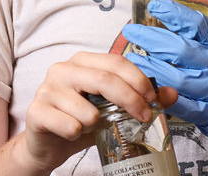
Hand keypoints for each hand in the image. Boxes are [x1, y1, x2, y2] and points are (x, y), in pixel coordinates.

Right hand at [20, 52, 177, 173]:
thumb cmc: (80, 120)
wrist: (47, 144)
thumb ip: (139, 98)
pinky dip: (77, 134)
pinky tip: (72, 133)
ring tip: (91, 126)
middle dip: (130, 100)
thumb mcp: (112, 109)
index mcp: (82, 62)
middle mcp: (62, 69)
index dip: (138, 79)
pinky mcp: (36, 111)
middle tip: (143, 117)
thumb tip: (171, 94)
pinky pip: (70, 125)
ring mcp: (46, 89)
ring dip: (98, 124)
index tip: (153, 99)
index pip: (115, 62)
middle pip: (104, 79)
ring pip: (87, 109)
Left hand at [122, 0, 207, 161]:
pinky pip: (185, 107)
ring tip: (132, 59)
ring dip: (150, 69)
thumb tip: (166, 24)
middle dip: (151, 39)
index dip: (175, 14)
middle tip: (131, 32)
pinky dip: (164, 98)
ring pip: (177, 79)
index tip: (154, 6)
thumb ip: (201, 41)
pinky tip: (148, 89)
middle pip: (180, 50)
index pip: (199, 25)